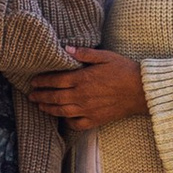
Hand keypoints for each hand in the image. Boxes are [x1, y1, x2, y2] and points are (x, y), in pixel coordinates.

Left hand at [26, 47, 151, 129]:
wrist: (141, 90)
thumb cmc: (124, 70)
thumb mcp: (104, 56)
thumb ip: (84, 53)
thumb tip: (66, 48)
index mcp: (82, 79)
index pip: (55, 81)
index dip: (42, 81)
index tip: (33, 81)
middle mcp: (82, 96)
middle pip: (54, 97)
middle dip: (40, 96)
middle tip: (31, 95)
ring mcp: (88, 110)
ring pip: (61, 111)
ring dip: (48, 109)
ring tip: (40, 106)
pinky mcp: (95, 119)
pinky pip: (76, 123)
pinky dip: (66, 121)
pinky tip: (62, 117)